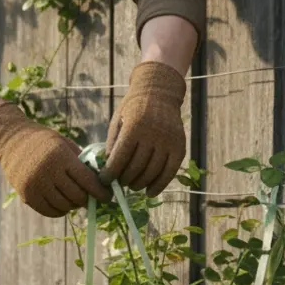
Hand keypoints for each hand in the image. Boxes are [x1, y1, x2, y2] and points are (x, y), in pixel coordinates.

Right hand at [0, 103, 110, 217]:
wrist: (11, 141)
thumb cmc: (43, 141)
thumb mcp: (64, 143)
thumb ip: (81, 161)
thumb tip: (100, 181)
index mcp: (61, 157)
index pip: (87, 180)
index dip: (100, 192)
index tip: (107, 197)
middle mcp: (48, 172)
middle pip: (77, 196)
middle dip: (87, 199)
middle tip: (92, 198)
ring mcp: (36, 185)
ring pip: (64, 206)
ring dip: (73, 206)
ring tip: (75, 199)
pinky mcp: (27, 195)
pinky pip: (49, 211)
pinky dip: (60, 211)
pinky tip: (63, 204)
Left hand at [100, 61, 186, 194]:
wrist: (159, 93)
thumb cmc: (132, 109)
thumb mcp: (117, 121)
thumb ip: (112, 145)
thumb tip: (107, 172)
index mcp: (134, 127)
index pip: (119, 159)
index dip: (109, 174)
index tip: (104, 181)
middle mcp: (153, 134)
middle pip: (135, 169)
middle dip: (124, 180)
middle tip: (119, 182)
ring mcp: (168, 141)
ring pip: (152, 173)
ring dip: (139, 184)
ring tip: (131, 185)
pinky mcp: (180, 147)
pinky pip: (169, 172)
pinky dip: (159, 186)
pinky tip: (149, 192)